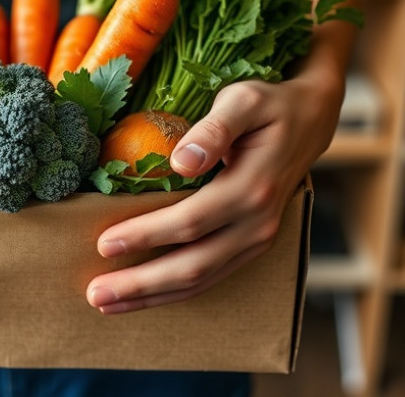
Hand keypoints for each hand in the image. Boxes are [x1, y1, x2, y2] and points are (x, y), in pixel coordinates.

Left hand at [85, 73, 341, 313]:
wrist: (309, 120)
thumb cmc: (268, 105)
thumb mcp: (243, 100)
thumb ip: (214, 129)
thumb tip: (181, 161)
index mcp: (254, 188)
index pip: (191, 221)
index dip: (146, 235)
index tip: (104, 243)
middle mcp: (258, 223)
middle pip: (193, 265)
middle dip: (141, 283)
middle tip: (95, 294)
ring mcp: (258, 240)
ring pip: (201, 280)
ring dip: (152, 296)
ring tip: (107, 304)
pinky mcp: (251, 246)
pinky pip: (210, 277)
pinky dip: (173, 291)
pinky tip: (143, 295)